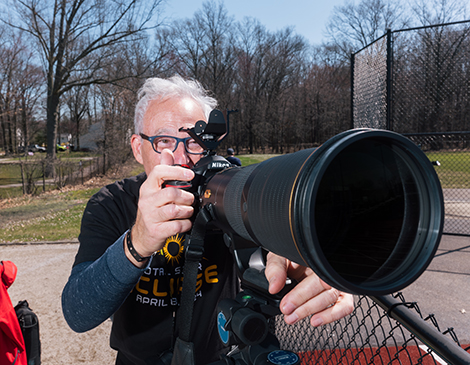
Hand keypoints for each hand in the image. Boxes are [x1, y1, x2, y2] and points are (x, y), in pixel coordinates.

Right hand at [126, 150, 194, 265]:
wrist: (141, 236)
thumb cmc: (152, 210)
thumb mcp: (154, 189)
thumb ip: (163, 171)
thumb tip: (167, 151)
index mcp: (147, 187)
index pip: (158, 171)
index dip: (176, 171)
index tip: (190, 174)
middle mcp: (147, 201)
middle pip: (171, 193)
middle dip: (186, 197)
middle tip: (190, 200)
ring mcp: (150, 216)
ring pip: (175, 210)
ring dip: (187, 211)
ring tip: (187, 211)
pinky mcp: (156, 230)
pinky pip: (177, 225)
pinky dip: (186, 224)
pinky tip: (185, 222)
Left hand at [264, 252, 353, 326]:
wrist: (294, 258)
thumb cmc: (289, 256)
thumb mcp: (278, 257)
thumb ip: (276, 269)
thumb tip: (274, 287)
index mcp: (316, 257)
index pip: (314, 277)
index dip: (301, 294)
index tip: (286, 305)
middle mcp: (329, 269)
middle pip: (324, 290)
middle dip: (304, 306)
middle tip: (287, 312)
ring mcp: (336, 281)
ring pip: (332, 299)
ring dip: (313, 312)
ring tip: (293, 318)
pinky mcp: (340, 293)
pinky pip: (344, 306)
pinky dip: (331, 316)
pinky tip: (315, 320)